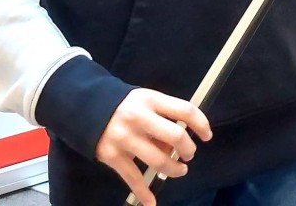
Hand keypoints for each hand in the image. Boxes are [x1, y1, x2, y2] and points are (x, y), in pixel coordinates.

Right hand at [95, 88, 211, 205]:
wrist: (88, 107)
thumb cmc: (126, 105)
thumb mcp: (146, 101)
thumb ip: (163, 116)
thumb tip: (180, 142)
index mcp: (151, 99)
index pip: (184, 110)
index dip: (200, 124)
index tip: (207, 135)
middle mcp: (139, 118)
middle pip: (175, 137)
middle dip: (188, 149)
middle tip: (189, 155)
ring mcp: (125, 138)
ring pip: (158, 160)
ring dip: (174, 169)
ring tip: (179, 170)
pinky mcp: (113, 156)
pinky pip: (133, 178)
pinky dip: (143, 193)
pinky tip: (151, 203)